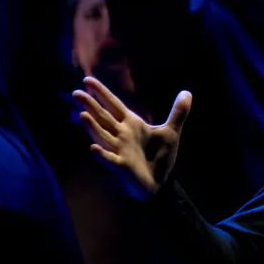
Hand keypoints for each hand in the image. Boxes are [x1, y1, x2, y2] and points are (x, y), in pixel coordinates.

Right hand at [73, 76, 190, 199]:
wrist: (160, 183)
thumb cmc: (160, 157)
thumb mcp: (171, 132)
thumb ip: (178, 112)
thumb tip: (187, 92)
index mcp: (131, 124)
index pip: (114, 105)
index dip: (102, 93)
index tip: (87, 80)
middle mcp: (121, 135)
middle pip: (103, 117)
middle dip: (91, 105)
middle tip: (76, 92)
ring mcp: (119, 150)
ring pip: (103, 136)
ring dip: (92, 127)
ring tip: (82, 115)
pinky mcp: (122, 166)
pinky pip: (110, 159)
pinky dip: (102, 155)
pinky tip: (93, 148)